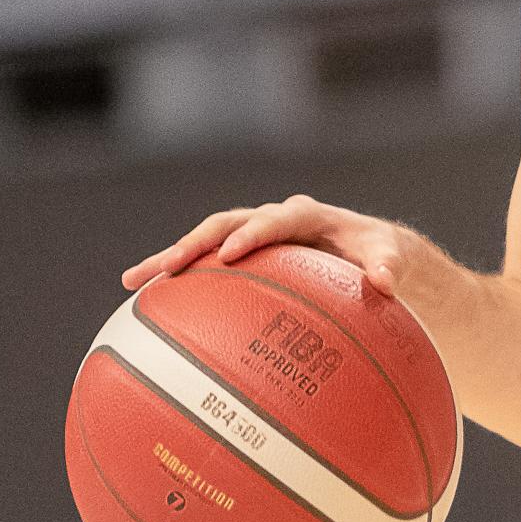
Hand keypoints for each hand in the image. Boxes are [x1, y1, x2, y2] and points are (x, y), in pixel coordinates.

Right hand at [121, 195, 433, 297]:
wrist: (367, 247)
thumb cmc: (378, 252)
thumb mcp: (388, 256)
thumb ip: (387, 265)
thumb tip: (386, 282)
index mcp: (304, 215)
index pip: (274, 220)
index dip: (252, 234)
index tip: (231, 253)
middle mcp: (271, 220)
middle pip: (224, 225)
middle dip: (193, 244)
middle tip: (166, 266)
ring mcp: (253, 235)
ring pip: (204, 243)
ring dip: (170, 260)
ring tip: (132, 282)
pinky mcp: (243, 256)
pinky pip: (206, 266)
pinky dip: (179, 281)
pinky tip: (146, 306)